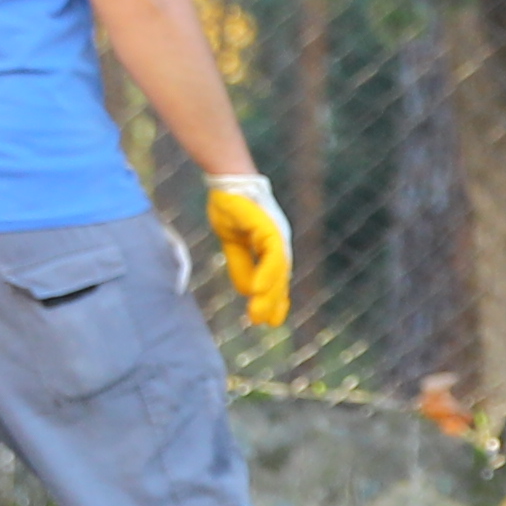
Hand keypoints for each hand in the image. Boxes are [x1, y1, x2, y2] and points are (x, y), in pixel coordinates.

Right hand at [204, 174, 292, 334]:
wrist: (227, 181)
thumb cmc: (231, 207)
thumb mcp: (233, 243)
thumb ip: (242, 266)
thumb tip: (248, 291)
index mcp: (270, 246)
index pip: (275, 277)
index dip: (274, 298)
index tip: (269, 319)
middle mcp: (278, 242)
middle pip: (278, 277)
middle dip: (273, 301)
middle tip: (267, 324)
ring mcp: (277, 235)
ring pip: (278, 271)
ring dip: (271, 294)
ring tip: (261, 315)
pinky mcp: (270, 229)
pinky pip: (272, 256)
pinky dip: (268, 274)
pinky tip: (260, 290)